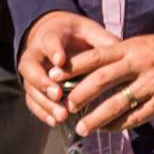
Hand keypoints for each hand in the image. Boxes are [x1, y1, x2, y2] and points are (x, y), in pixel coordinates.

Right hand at [19, 10, 117, 125]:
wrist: (55, 36)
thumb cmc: (77, 35)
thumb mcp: (90, 31)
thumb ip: (103, 40)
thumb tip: (123, 51)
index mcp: (50, 36)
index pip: (49, 42)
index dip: (53, 51)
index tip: (61, 61)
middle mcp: (35, 54)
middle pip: (29, 66)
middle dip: (42, 81)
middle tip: (57, 94)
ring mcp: (32, 72)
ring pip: (30, 86)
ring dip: (44, 102)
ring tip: (62, 115)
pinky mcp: (33, 86)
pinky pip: (31, 100)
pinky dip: (41, 112)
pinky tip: (55, 122)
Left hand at [65, 32, 153, 135]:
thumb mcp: (145, 44)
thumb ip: (122, 54)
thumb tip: (96, 65)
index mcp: (130, 48)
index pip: (94, 57)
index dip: (71, 67)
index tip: (52, 75)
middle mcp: (138, 65)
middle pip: (100, 81)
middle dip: (78, 95)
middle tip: (63, 107)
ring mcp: (151, 85)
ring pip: (116, 103)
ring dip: (96, 117)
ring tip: (82, 127)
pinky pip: (136, 117)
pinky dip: (119, 125)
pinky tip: (108, 129)